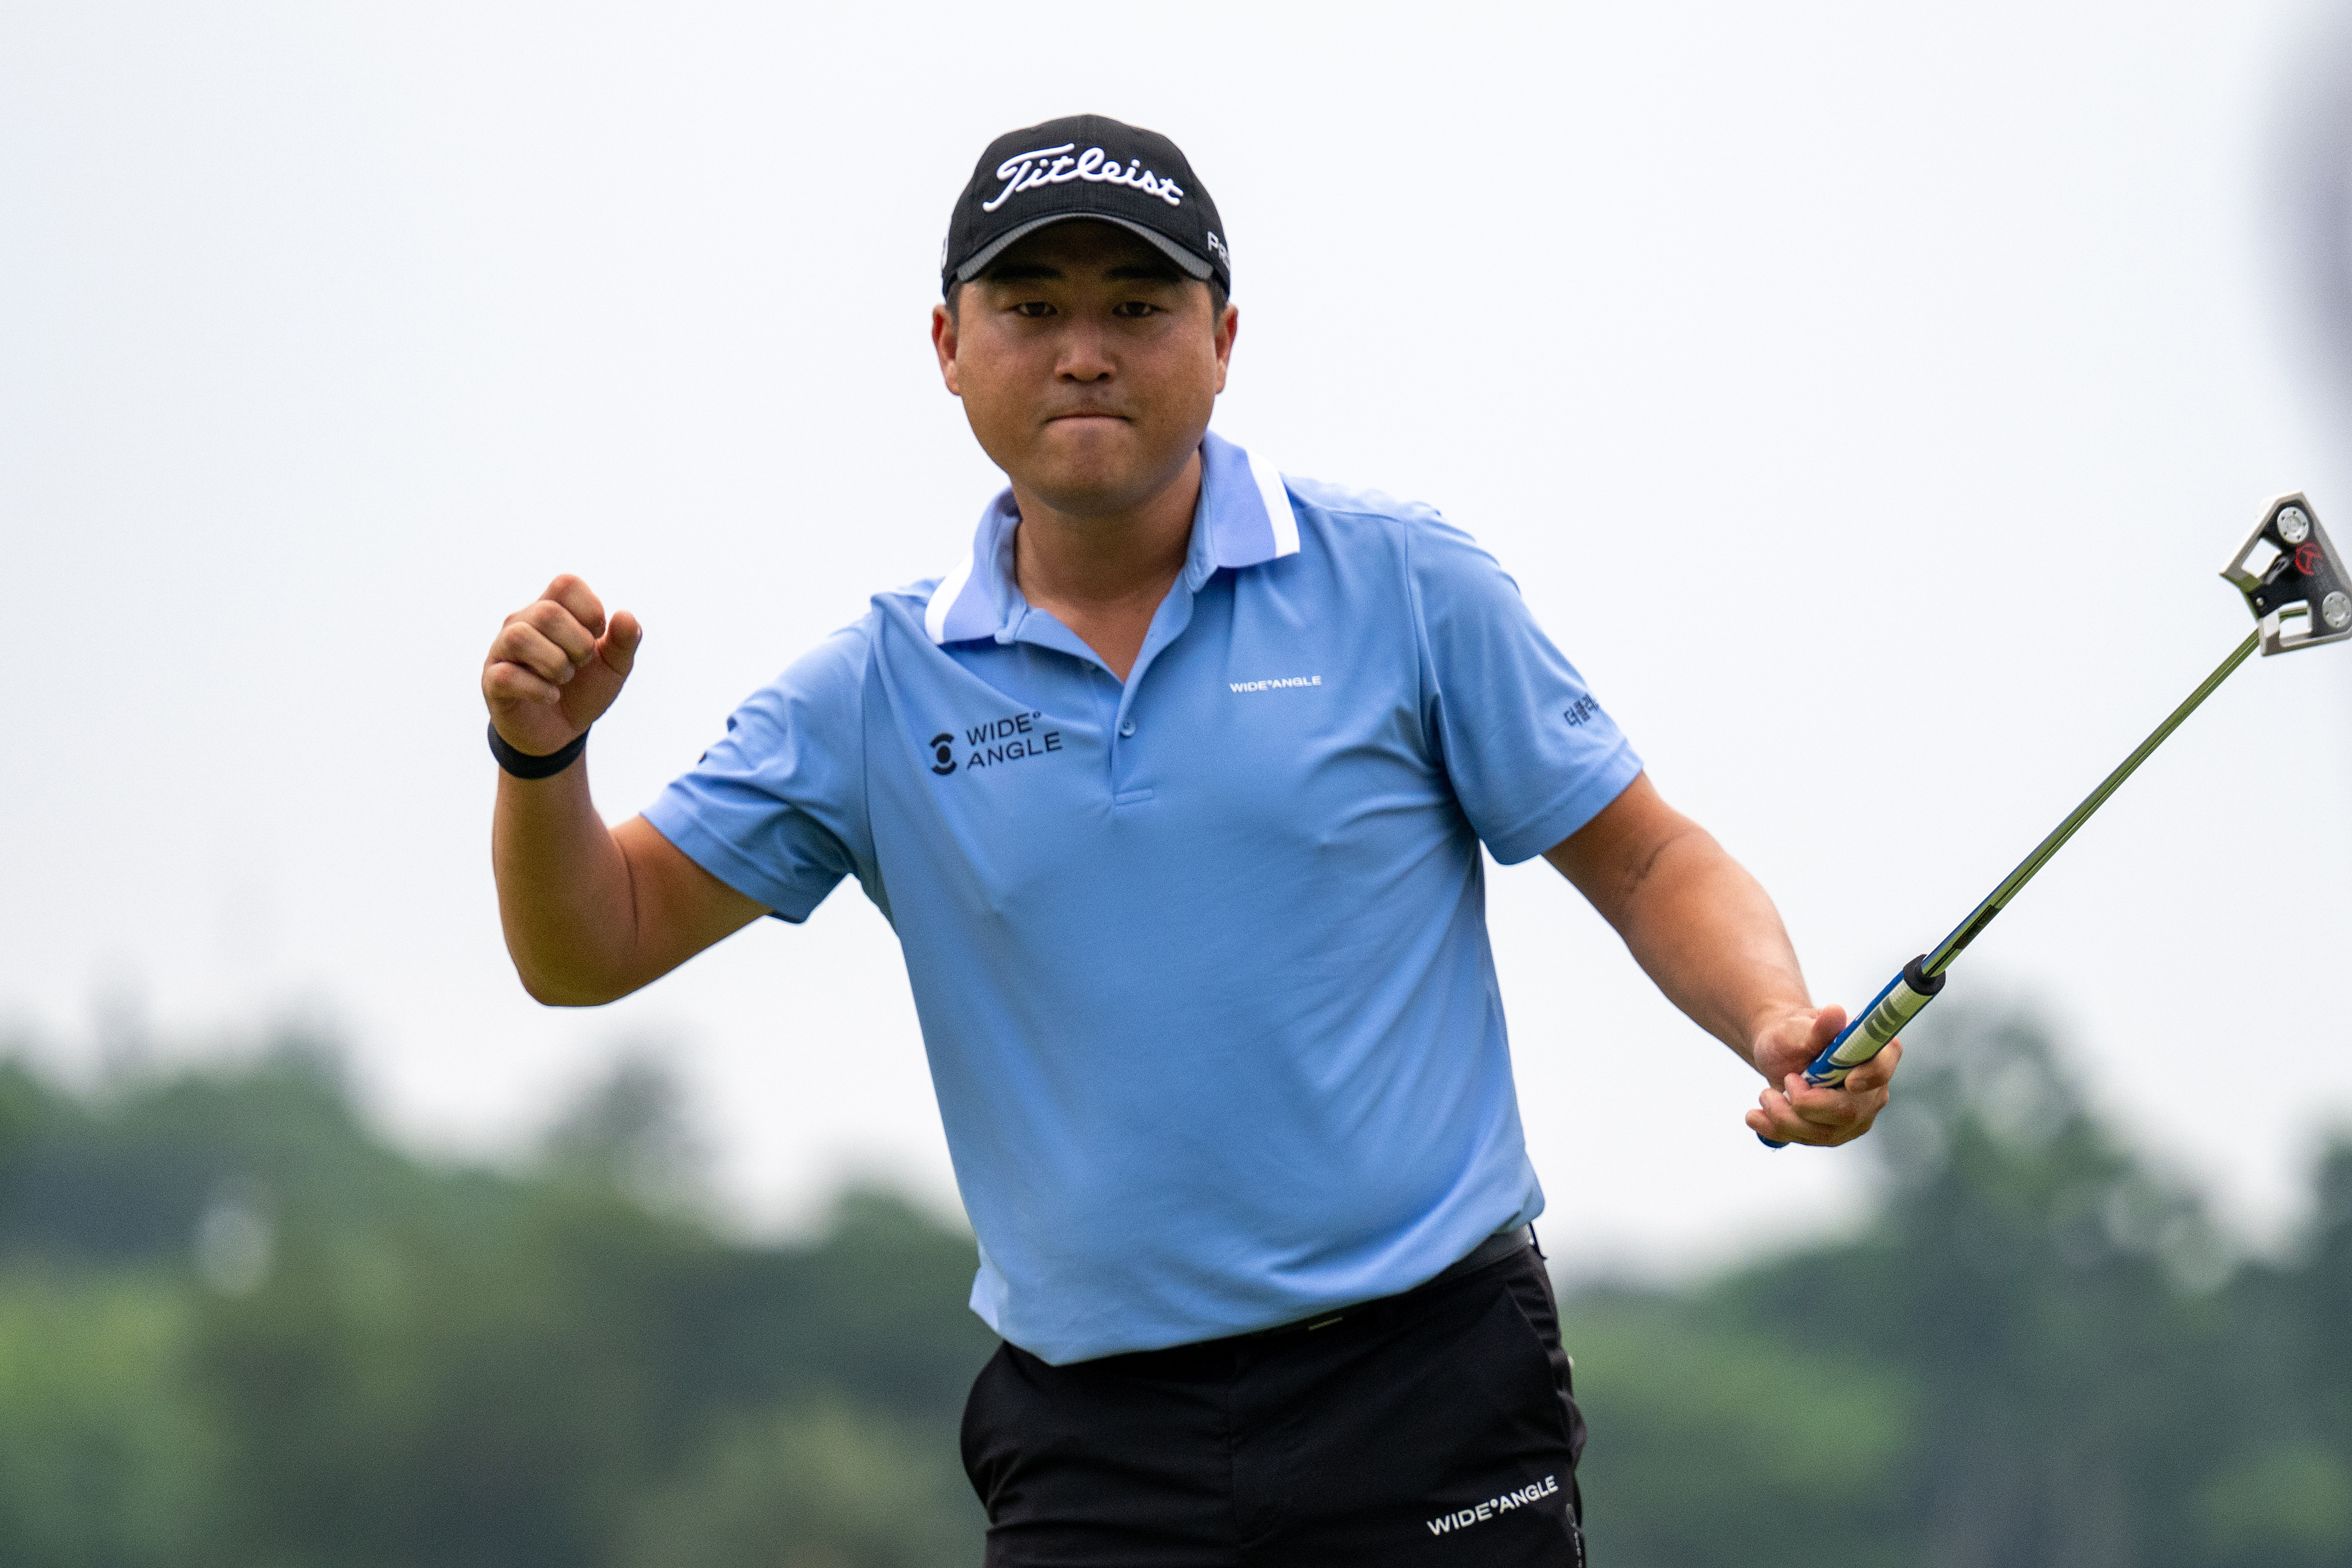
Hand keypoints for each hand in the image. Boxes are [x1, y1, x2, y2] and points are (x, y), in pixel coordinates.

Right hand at [482, 574, 642, 757]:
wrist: (561, 732)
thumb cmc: (584, 689)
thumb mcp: (614, 667)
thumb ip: (625, 641)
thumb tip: (626, 615)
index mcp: (552, 609)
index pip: (566, 583)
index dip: (590, 609)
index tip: (597, 636)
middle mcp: (522, 623)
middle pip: (546, 612)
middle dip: (576, 643)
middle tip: (581, 663)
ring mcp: (503, 651)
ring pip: (519, 637)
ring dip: (554, 664)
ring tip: (563, 679)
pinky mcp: (492, 681)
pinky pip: (506, 675)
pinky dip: (538, 689)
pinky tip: (551, 696)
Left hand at [1742, 1005, 1901, 1146]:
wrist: (1781, 1052)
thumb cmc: (1794, 1034)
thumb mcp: (1799, 1026)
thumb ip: (1819, 1027)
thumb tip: (1834, 1012)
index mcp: (1873, 1054)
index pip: (1883, 1067)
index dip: (1872, 1076)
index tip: (1850, 1082)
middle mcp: (1872, 1089)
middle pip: (1849, 1111)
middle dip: (1806, 1104)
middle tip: (1783, 1081)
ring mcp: (1856, 1115)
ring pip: (1825, 1132)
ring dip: (1784, 1117)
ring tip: (1764, 1095)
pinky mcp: (1834, 1132)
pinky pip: (1808, 1140)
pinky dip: (1775, 1130)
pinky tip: (1754, 1117)